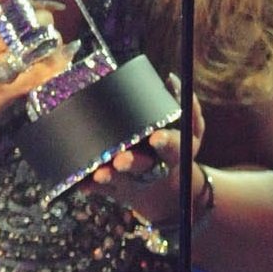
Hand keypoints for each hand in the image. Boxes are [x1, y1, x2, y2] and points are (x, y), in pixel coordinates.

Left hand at [87, 81, 206, 225]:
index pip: (172, 148)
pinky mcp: (113, 189)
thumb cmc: (175, 151)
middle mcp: (152, 169)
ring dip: (107, 177)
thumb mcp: (193, 133)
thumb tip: (171, 78)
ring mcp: (132, 181)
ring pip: (117, 180)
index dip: (166, 143)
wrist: (167, 192)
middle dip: (131, 163)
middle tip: (121, 159)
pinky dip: (87, 186)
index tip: (157, 137)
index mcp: (174, 154)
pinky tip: (79, 183)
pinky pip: (97, 189)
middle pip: (141, 166)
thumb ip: (189, 107)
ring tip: (99, 173)